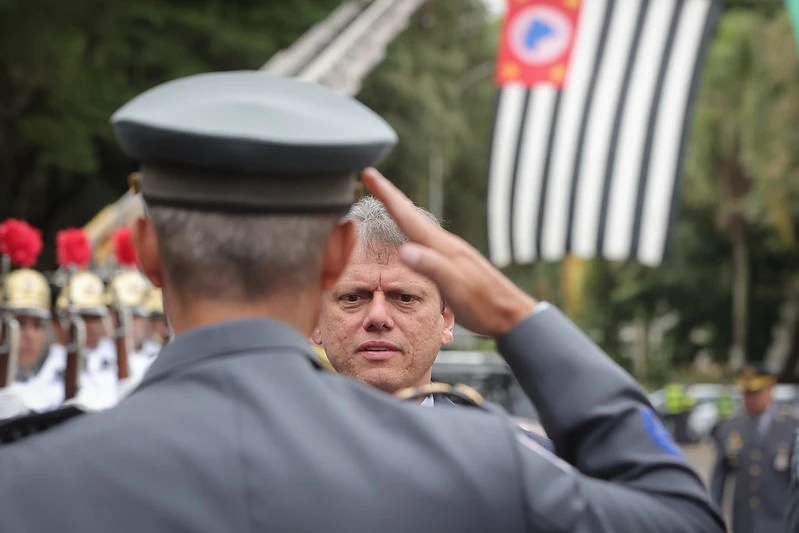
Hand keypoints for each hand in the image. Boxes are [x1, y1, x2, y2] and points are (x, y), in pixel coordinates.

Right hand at [362, 168, 536, 336]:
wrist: (511, 316)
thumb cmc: (484, 305)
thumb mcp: (455, 287)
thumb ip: (431, 267)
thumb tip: (403, 249)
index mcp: (442, 247)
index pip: (407, 216)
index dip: (387, 195)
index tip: (369, 174)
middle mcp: (446, 244)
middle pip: (412, 215)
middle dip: (390, 196)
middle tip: (372, 179)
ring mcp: (451, 252)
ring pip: (419, 226)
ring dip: (401, 212)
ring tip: (387, 202)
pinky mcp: (455, 263)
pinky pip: (426, 239)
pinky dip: (412, 230)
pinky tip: (413, 236)